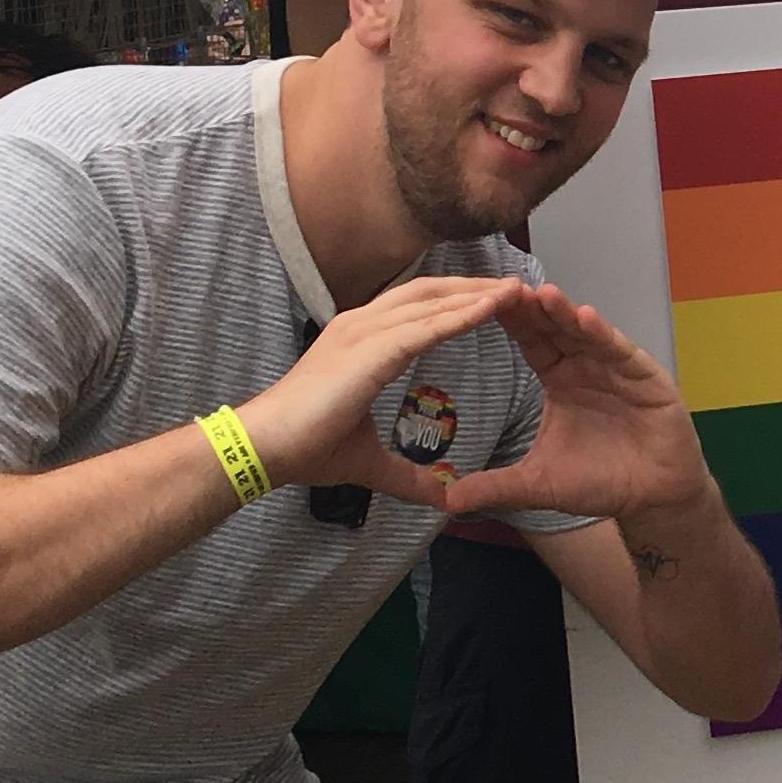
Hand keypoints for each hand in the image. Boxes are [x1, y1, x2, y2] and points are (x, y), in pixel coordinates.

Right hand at [234, 275, 530, 502]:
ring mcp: (363, 332)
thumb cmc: (306, 448)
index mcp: (360, 340)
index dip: (456, 301)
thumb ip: (410, 476)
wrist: (265, 448)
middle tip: (516, 287)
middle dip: (473, 287)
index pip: (418, 308)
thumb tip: (443, 496)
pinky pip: (426, 327)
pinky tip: (493, 309)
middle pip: (429, 292)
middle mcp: (362, 325)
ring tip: (516, 290)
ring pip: (432, 302)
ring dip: (476, 294)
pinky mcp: (369, 350)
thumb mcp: (370, 462)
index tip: (495, 302)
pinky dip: (462, 315)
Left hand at [440, 289, 721, 524]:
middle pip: (555, 330)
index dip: (510, 322)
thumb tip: (445, 502)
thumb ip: (495, 487)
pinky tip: (586, 318)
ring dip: (565, 314)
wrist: (652, 501)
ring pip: (586, 334)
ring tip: (542, 294)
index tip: (482, 300)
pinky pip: (621, 352)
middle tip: (506, 285)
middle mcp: (587, 367)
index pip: (531, 343)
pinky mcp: (646, 378)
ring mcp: (617, 369)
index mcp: (560, 380)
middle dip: (533, 309)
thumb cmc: (599, 484)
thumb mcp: (538, 485)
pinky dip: (604, 335)